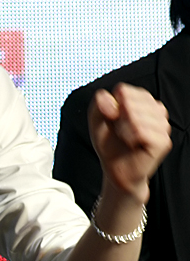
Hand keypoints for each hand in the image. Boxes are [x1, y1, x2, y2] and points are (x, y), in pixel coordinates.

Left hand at [88, 83, 171, 202]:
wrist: (116, 170)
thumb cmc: (110, 145)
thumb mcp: (97, 121)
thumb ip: (99, 104)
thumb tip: (110, 99)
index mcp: (142, 100)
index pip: (124, 90)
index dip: (112, 107)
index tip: (112, 120)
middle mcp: (156, 110)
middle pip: (130, 102)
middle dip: (118, 119)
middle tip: (120, 133)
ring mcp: (162, 125)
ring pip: (137, 115)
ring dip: (124, 130)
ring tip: (126, 139)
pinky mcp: (163, 141)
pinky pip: (142, 131)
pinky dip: (131, 138)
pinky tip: (131, 144)